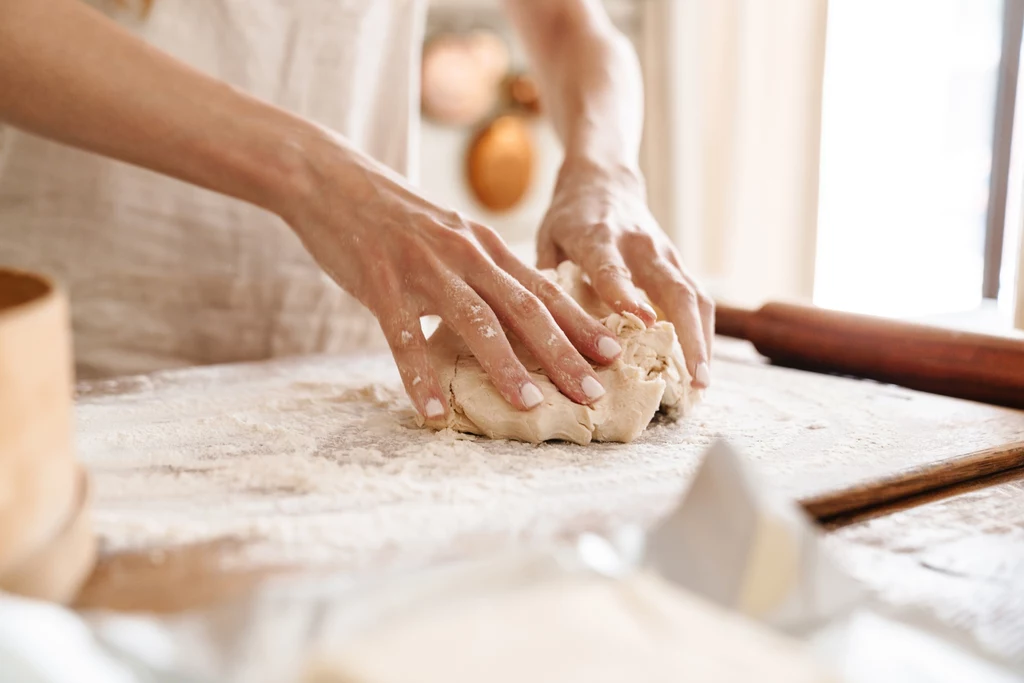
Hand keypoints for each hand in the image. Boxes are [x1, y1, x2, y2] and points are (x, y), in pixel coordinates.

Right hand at [283, 134, 623, 419]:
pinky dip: (420, 377)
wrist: (333, 180)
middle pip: (524, 309)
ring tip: (530, 406)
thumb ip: (482, 272)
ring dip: (506, 366)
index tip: (613, 357)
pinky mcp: (381, 282)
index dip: (581, 325)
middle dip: (563, 353)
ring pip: (475, 321)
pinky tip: (432, 412)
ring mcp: (424, 268)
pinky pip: (404, 337)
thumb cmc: (396, 219)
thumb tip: (514, 319)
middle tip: (592, 395)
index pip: (544, 290)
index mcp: (486, 246)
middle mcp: (465, 254)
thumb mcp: (451, 237)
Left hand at [537, 159, 713, 387]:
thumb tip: (539, 334)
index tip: (639, 322)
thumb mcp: (547, 239)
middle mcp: (639, 246)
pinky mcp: (677, 264)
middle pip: (673, 289)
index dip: (625, 294)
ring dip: (702, 340)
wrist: (603, 179)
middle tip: (694, 378)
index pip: (612, 269)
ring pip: (694, 297)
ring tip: (702, 384)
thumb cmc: (569, 217)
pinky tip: (699, 367)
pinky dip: (702, 333)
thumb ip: (545, 281)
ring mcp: (665, 254)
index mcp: (598, 237)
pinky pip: (697, 300)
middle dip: (688, 334)